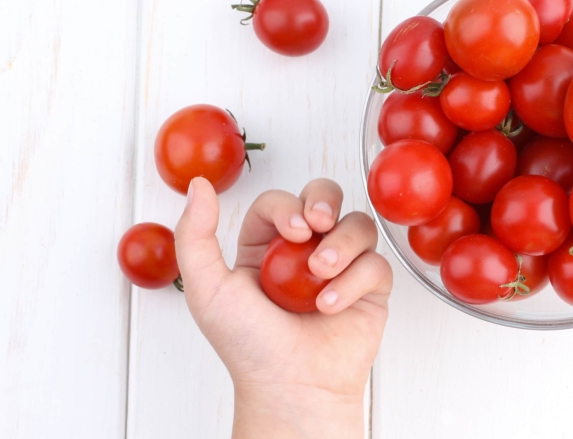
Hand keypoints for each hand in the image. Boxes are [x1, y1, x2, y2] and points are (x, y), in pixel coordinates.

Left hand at [174, 177, 391, 438]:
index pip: (280, 203)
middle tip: (318, 222)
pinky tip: (331, 307)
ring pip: (358, 224)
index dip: (288, 207)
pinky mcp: (370, 288)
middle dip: (325, 200)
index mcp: (266, 246)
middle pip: (326, 196)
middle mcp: (306, 250)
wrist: (290, 388)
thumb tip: (199, 185)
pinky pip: (376, 263)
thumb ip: (195, 236)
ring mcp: (341, 267)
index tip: (291, 232)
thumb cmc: (248, 345)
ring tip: (322, 272)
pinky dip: (356, 280)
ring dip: (343, 243)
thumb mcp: (206, 288)